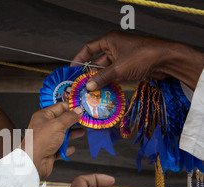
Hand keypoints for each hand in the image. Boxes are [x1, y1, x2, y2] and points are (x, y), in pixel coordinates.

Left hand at [21, 102, 83, 178]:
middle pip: (61, 121)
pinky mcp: (49, 151)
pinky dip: (67, 148)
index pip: (59, 107)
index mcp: (43, 117)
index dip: (70, 106)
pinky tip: (72, 148)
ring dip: (72, 134)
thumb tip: (78, 110)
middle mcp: (44, 127)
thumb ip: (69, 117)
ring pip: (62, 135)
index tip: (81, 108)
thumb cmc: (40, 141)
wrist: (33, 162)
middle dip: (73, 121)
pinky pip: (60, 148)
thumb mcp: (58, 125)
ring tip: (81, 132)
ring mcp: (46, 140)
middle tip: (84, 120)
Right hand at [71, 30, 203, 90]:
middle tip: (82, 86)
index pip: (89, 48)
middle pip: (97, 62)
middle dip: (90, 74)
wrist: (167, 59)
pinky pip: (115, 75)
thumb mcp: (118, 68)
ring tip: (92, 92)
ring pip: (106, 70)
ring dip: (101, 81)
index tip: (72, 69)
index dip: (79, 58)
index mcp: (110, 41)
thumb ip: (101, 78)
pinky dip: (110, 82)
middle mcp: (115, 47)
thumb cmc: (143, 56)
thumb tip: (88, 86)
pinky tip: (105, 92)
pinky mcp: (129, 66)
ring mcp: (123, 57)